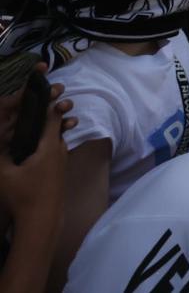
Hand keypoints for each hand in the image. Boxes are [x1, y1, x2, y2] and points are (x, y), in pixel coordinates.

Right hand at [0, 83, 71, 224]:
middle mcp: (60, 150)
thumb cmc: (23, 197)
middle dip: (46, 113)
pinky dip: (46, 142)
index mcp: (49, 147)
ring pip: (55, 138)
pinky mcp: (59, 170)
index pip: (51, 117)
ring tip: (33, 121)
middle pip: (55, 125)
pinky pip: (54, 149)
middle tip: (37, 101)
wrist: (43, 220)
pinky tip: (34, 145)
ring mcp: (62, 161)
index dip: (46, 103)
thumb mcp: (4, 175)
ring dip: (46, 129)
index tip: (42, 90)